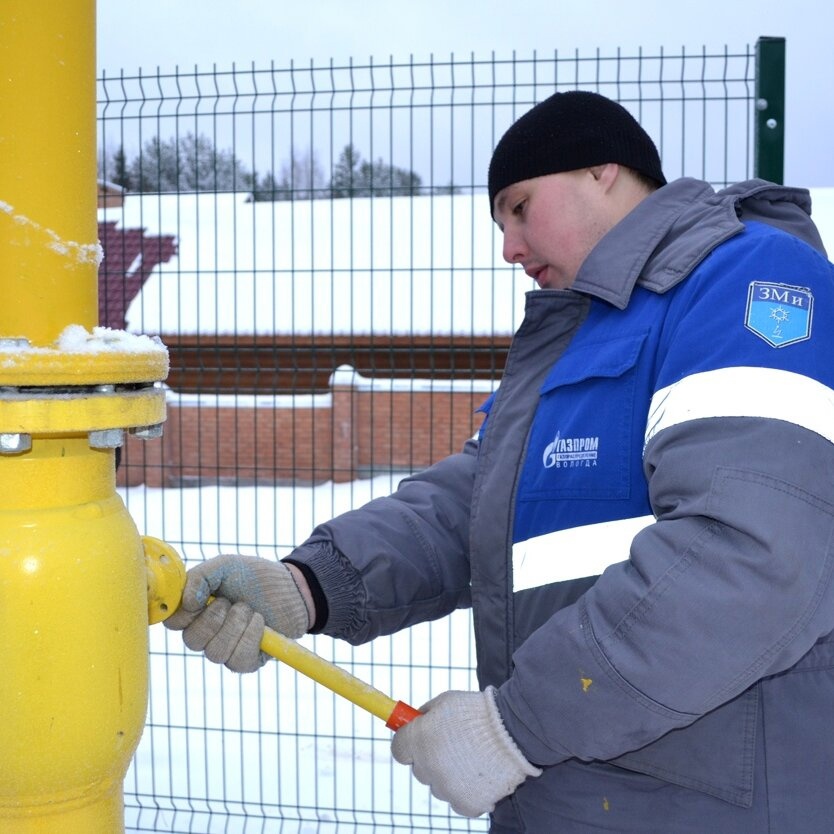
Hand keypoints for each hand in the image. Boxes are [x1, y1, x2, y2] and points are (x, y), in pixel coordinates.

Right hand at [164, 554, 312, 672]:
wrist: (291, 588)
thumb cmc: (255, 576)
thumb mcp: (225, 565)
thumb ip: (200, 576)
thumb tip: (186, 602)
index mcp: (196, 611)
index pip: (173, 622)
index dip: (184, 613)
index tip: (201, 599)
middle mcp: (206, 634)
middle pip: (192, 641)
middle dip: (215, 617)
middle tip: (232, 601)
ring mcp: (226, 649)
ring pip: (215, 653)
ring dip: (236, 625)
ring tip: (249, 609)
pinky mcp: (246, 661)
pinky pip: (238, 660)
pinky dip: (251, 636)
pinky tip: (260, 622)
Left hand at [391, 687, 540, 816]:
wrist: (513, 730)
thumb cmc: (478, 712)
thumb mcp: (445, 702)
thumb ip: (425, 715)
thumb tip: (413, 722)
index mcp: (419, 740)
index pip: (399, 750)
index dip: (409, 744)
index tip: (418, 740)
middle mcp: (428, 767)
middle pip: (419, 769)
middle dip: (430, 758)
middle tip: (452, 746)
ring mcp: (446, 789)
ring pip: (439, 786)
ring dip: (449, 775)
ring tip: (473, 757)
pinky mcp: (465, 804)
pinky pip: (458, 800)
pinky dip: (467, 790)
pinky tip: (480, 772)